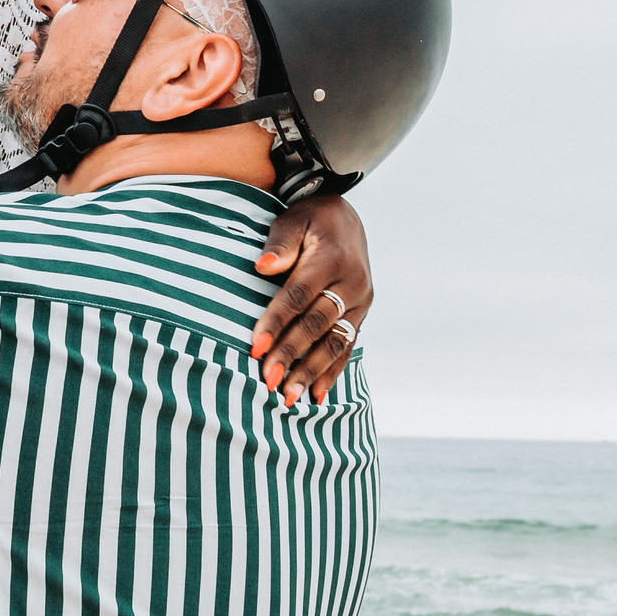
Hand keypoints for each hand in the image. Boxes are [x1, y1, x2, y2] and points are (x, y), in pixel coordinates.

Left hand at [249, 194, 370, 407]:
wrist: (345, 218)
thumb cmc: (309, 219)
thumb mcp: (293, 220)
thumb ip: (280, 243)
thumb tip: (262, 267)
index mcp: (332, 259)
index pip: (298, 296)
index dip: (276, 322)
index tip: (255, 348)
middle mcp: (352, 283)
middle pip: (316, 325)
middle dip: (291, 354)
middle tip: (268, 380)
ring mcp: (360, 301)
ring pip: (334, 342)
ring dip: (311, 372)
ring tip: (289, 397)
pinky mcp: (361, 313)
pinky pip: (347, 346)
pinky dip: (332, 371)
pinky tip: (316, 395)